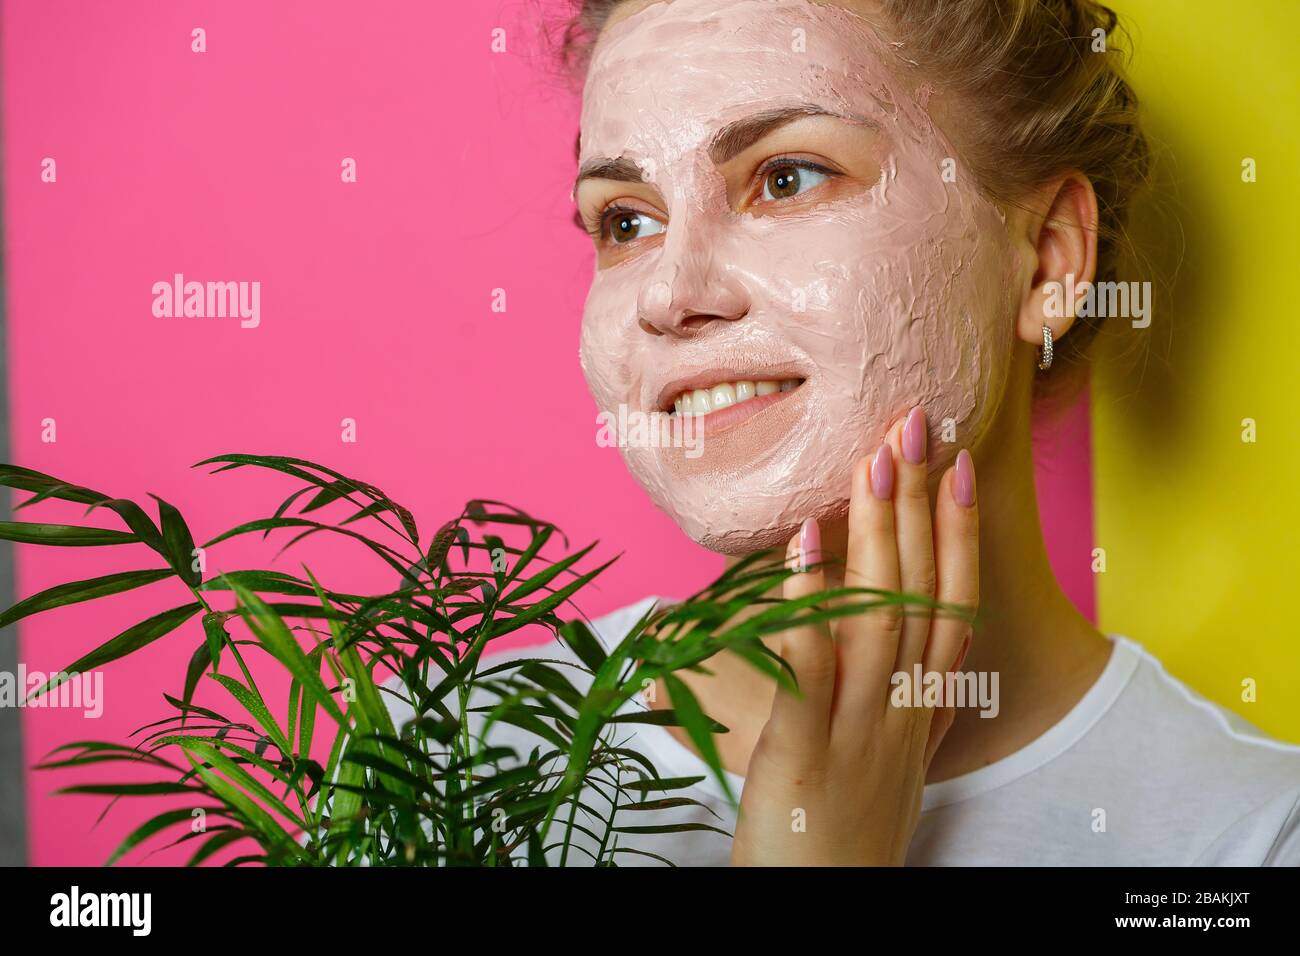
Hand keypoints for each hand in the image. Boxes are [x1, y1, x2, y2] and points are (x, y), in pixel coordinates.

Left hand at [731, 406, 978, 865]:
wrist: (826, 905)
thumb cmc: (846, 831)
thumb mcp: (885, 757)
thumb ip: (890, 697)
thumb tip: (871, 639)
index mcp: (922, 706)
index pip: (953, 602)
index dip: (959, 532)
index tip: (960, 466)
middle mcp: (902, 706)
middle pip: (921, 588)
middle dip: (920, 502)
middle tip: (914, 424)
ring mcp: (860, 724)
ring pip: (879, 610)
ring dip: (877, 529)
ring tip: (873, 457)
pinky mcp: (806, 744)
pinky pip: (810, 659)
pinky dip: (809, 597)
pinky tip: (804, 540)